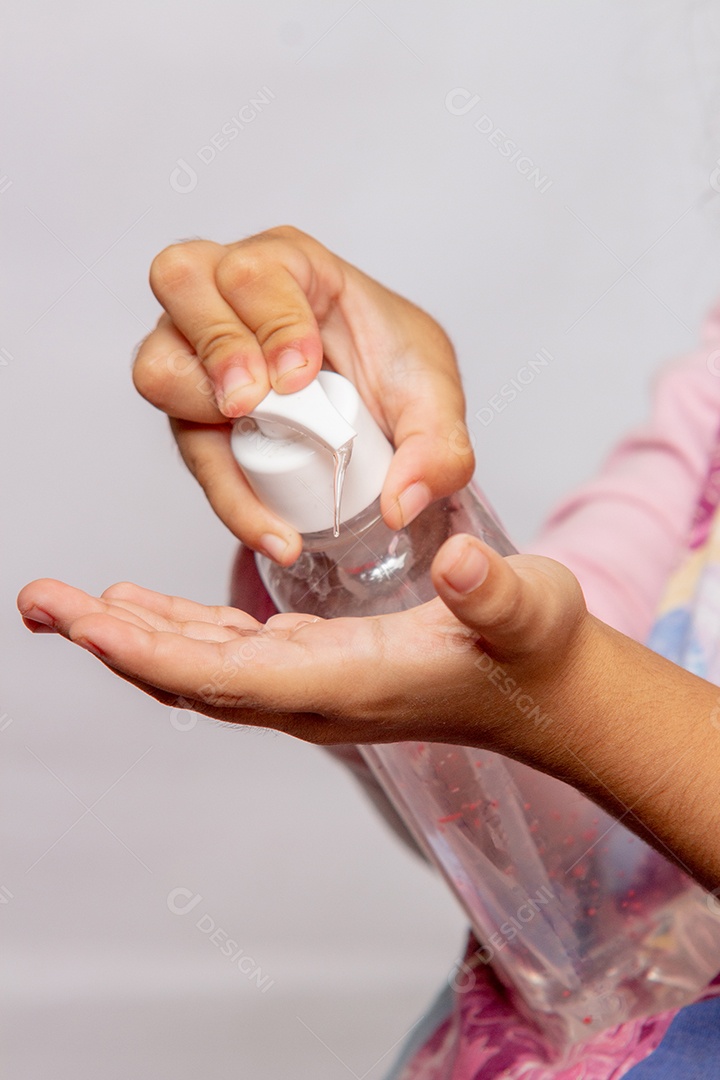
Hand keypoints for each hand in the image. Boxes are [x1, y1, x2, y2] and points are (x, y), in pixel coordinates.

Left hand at [17, 537, 588, 752]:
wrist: (550, 694)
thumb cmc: (536, 653)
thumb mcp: (528, 610)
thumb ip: (493, 592)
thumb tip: (461, 560)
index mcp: (351, 685)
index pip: (231, 678)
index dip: (155, 653)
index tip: (86, 626)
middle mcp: (315, 696)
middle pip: (193, 677)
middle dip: (112, 642)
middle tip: (39, 602)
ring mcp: (312, 685)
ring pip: (201, 668)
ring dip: (131, 637)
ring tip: (67, 604)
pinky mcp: (318, 664)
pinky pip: (227, 655)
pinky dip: (176, 631)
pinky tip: (143, 608)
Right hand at [133, 227, 473, 564]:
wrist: (381, 414)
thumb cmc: (395, 374)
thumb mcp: (435, 399)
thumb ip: (438, 447)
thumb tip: (400, 503)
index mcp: (290, 266)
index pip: (254, 268)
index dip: (270, 322)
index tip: (301, 375)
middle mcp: (228, 296)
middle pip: (180, 281)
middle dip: (218, 348)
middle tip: (254, 403)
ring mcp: (198, 353)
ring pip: (156, 363)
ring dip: (199, 412)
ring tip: (259, 456)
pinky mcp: (192, 414)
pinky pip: (185, 448)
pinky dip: (225, 492)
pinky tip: (271, 527)